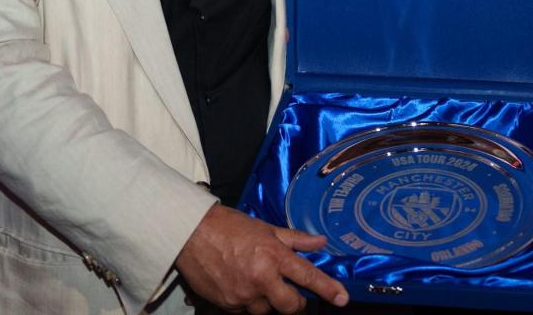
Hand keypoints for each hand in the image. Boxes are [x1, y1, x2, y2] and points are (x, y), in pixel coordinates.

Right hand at [175, 204, 348, 313]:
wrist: (190, 233)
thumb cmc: (229, 226)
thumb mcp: (266, 228)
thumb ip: (295, 239)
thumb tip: (320, 243)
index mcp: (273, 255)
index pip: (308, 276)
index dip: (328, 289)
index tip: (342, 299)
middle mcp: (260, 278)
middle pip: (290, 306)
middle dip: (295, 303)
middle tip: (290, 293)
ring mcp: (243, 294)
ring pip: (266, 311)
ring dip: (267, 301)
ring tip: (256, 281)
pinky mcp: (226, 304)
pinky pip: (244, 311)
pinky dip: (246, 302)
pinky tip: (239, 284)